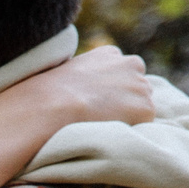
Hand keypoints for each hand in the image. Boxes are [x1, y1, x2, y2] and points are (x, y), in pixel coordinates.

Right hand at [0, 46, 152, 187]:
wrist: (50, 106)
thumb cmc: (43, 95)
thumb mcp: (59, 75)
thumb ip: (78, 80)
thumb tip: (67, 99)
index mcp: (108, 53)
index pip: (121, 74)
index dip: (108, 93)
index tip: (92, 105)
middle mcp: (130, 64)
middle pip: (136, 89)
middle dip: (124, 103)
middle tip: (97, 119)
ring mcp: (140, 87)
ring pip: (141, 108)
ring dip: (126, 118)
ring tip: (99, 127)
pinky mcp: (145, 109)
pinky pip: (143, 126)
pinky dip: (129, 132)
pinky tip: (106, 133)